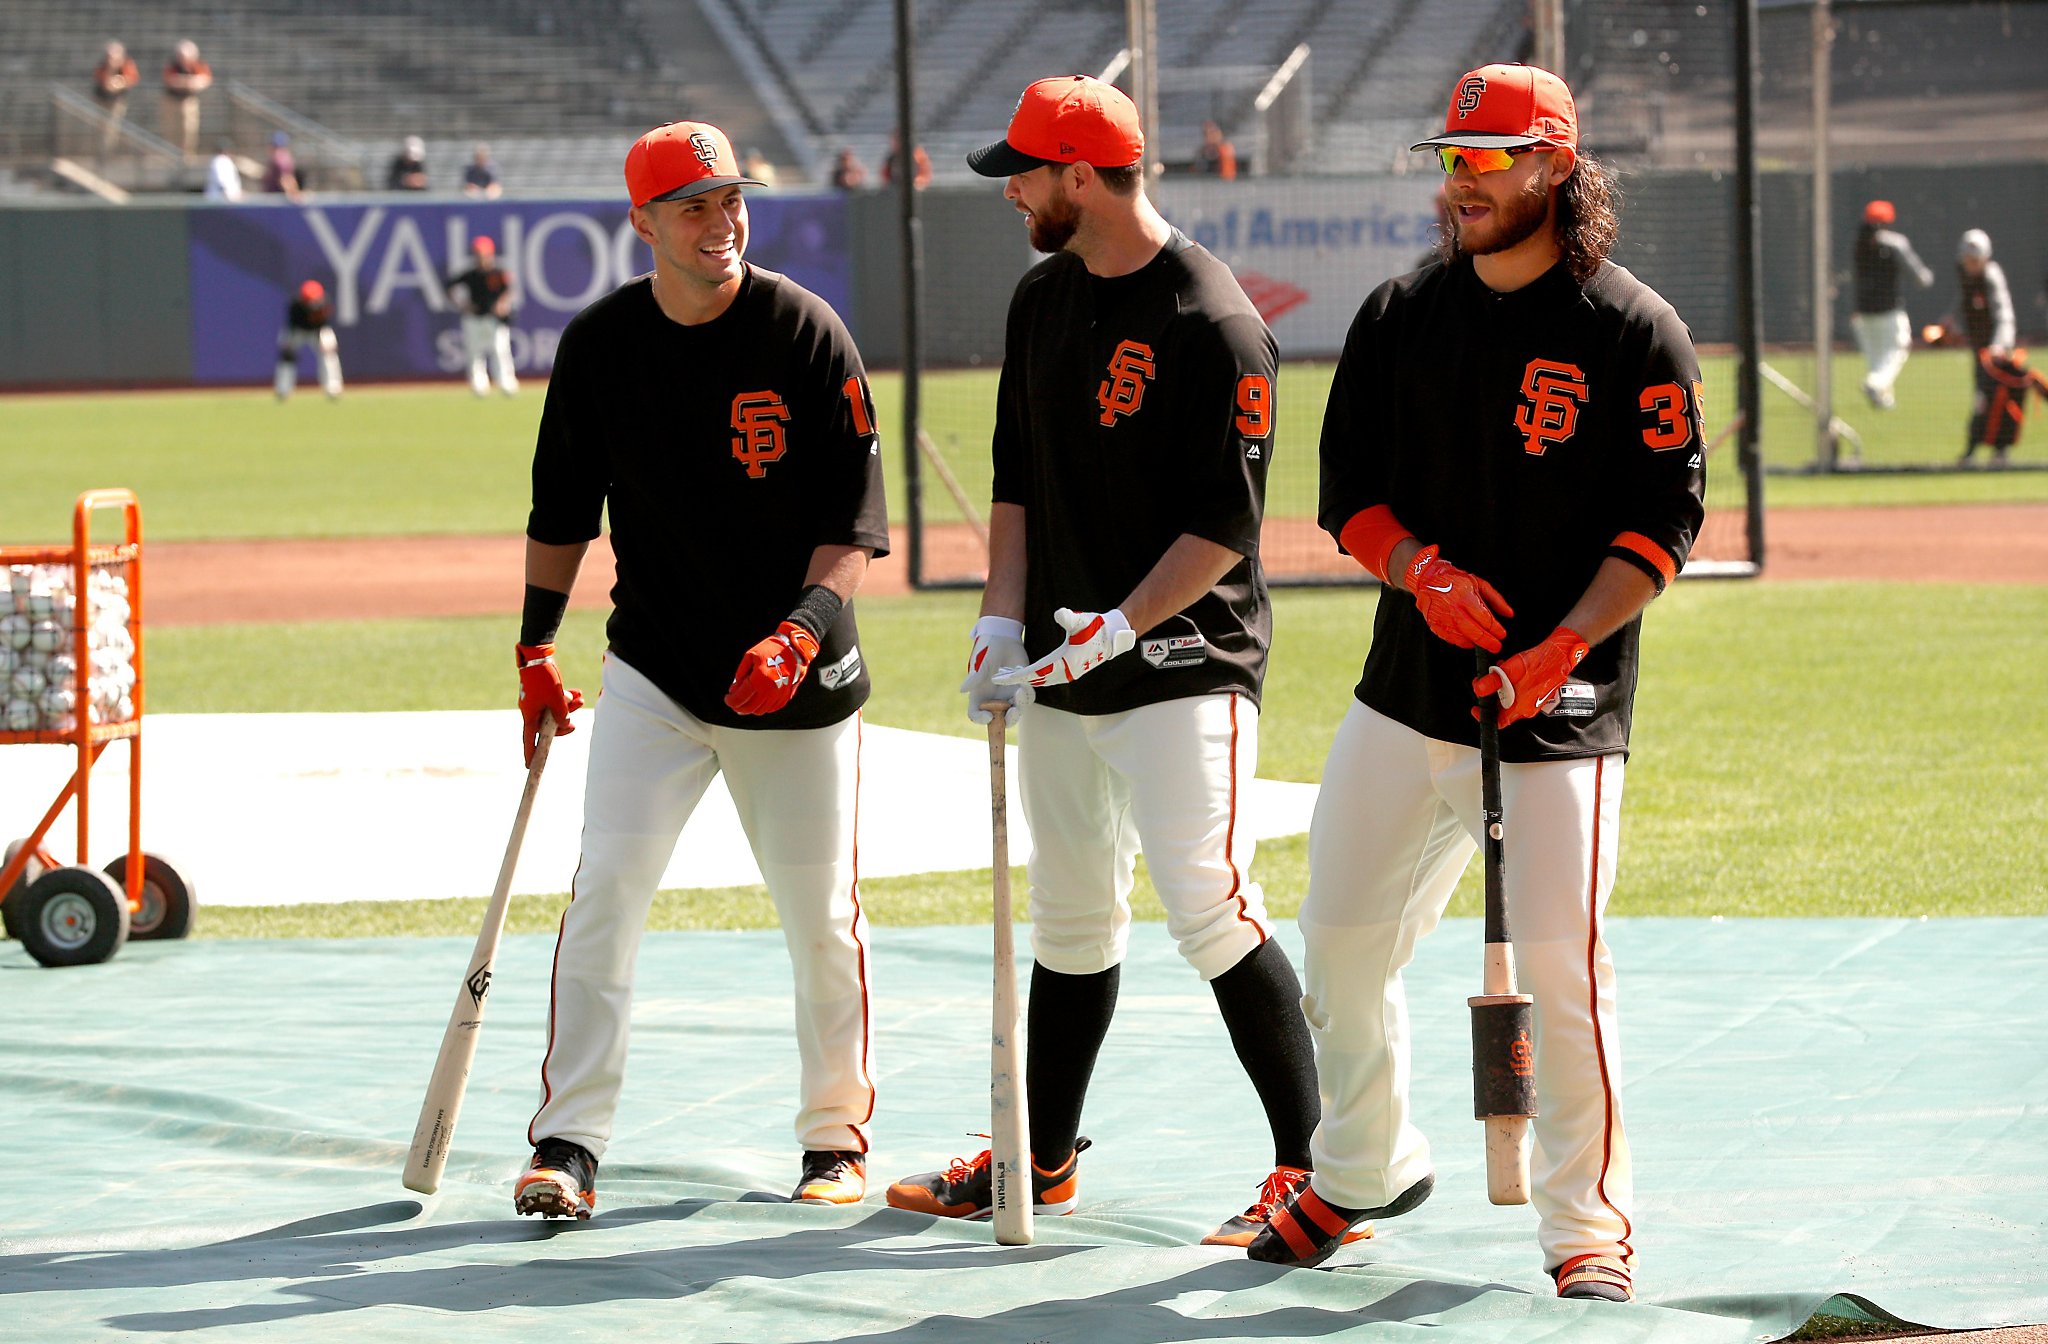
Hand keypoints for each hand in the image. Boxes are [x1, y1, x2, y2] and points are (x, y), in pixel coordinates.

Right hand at [516, 643, 583, 764]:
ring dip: (568, 707)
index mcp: (530, 715)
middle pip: (547, 724)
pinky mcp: (543, 690)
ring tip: (581, 700)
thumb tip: (565, 723)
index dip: (530, 753)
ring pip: (554, 710)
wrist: (538, 655)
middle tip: (575, 725)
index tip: (529, 766)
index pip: (529, 739)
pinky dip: (565, 698)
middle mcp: (531, 709)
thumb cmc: (544, 678)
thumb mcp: (556, 699)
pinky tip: (577, 693)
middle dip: (563, 723)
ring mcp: (536, 700)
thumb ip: (561, 714)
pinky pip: (555, 699)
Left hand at [724, 620, 819, 715]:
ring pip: (760, 710)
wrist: (794, 648)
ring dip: (750, 708)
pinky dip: (763, 707)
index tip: (727, 699)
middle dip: (739, 707)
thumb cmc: (771, 649)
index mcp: (759, 679)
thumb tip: (734, 689)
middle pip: (749, 708)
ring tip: (746, 701)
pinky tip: (759, 700)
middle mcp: (769, 689)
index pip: (740, 698)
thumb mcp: (750, 656)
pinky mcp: (786, 696)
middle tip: (734, 703)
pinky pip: (771, 708)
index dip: (731, 701)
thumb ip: (740, 673)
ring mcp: (778, 694)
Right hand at [961, 615, 1032, 723]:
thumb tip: (963, 690)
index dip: (980, 719)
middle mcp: (994, 699)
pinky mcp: (1021, 688)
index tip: (988, 716)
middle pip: (1000, 719)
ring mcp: (1008, 695)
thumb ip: (975, 677)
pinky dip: (1027, 695)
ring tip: (1020, 691)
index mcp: (979, 695)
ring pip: (1016, 711)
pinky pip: (1027, 698)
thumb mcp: (980, 662)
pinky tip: (1024, 685)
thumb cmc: (987, 649)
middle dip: (1008, 719)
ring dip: (1020, 707)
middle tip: (1013, 712)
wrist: (1003, 638)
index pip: (976, 714)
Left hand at [993, 608, 1135, 688]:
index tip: (1000, 678)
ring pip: (1042, 680)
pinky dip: (1036, 677)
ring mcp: (1069, 674)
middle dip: (1016, 679)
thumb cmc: (1095, 627)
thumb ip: (1068, 618)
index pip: (1033, 672)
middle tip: (997, 678)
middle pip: (1035, 679)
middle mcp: (1065, 672)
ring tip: (1009, 676)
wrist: (1112, 637)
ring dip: (1026, 679)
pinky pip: (1049, 678)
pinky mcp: (1072, 672)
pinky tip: (1029, 673)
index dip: (1015, 675)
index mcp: (1063, 662)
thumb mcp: (1081, 620)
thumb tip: (1058, 613)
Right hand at [1406, 544, 1512, 652]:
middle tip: (1496, 646)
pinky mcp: (1434, 624)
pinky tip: (1469, 641)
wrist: (1427, 580)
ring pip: (1462, 637)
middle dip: (1487, 641)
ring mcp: (1442, 618)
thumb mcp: (1479, 584)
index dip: (1495, 629)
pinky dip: (1461, 642)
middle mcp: (1453, 608)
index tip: (1502, 634)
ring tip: (1484, 643)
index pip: (1484, 617)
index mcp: (1465, 595)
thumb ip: (1496, 599)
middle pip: (1474, 631)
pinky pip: (1450, 638)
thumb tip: (1509, 613)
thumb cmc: (1455, 580)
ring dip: (1475, 642)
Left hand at [1472, 627, 1589, 726]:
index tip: (1477, 707)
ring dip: (1501, 686)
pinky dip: (1511, 684)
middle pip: (1502, 709)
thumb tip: (1479, 690)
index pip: (1499, 722)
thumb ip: (1493, 682)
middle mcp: (1527, 709)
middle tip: (1486, 681)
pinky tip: (1510, 670)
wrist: (1560, 654)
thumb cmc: (1540, 663)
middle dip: (1492, 694)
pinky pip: (1519, 693)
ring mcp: (1533, 702)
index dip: (1485, 716)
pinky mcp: (1537, 694)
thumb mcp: (1511, 670)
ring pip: (1510, 699)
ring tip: (1499, 671)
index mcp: (1521, 708)